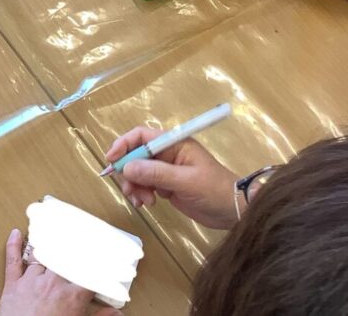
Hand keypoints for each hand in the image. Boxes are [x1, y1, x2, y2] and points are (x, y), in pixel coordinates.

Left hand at [0, 230, 104, 315]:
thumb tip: (117, 313)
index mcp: (72, 296)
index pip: (90, 274)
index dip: (100, 262)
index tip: (107, 250)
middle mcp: (52, 284)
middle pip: (65, 258)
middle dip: (72, 247)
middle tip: (79, 234)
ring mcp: (31, 281)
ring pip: (40, 255)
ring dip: (47, 244)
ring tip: (53, 231)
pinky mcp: (12, 285)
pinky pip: (12, 261)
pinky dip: (13, 246)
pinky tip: (16, 233)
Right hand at [105, 127, 238, 229]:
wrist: (235, 212)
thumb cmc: (215, 191)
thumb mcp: (186, 182)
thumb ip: (156, 173)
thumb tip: (126, 167)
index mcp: (174, 144)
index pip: (141, 136)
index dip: (124, 145)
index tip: (112, 160)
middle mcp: (167, 154)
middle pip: (135, 155)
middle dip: (129, 172)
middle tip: (131, 190)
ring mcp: (165, 170)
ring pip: (137, 172)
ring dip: (134, 186)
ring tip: (143, 202)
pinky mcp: (166, 185)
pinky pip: (144, 185)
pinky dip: (140, 193)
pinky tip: (146, 204)